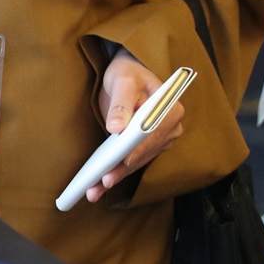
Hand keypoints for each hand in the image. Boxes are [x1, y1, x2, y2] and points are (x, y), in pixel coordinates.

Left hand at [88, 50, 186, 199]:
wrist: (125, 75)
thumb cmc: (127, 73)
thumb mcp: (122, 81)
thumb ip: (121, 103)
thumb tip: (117, 128)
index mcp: (169, 109)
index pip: (153, 134)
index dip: (138, 149)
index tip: (123, 160)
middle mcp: (169, 128)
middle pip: (144, 152)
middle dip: (122, 168)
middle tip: (103, 181)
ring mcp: (158, 140)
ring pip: (136, 162)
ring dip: (116, 176)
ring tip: (93, 190)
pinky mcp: (144, 148)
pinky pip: (129, 163)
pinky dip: (114, 173)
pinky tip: (97, 186)